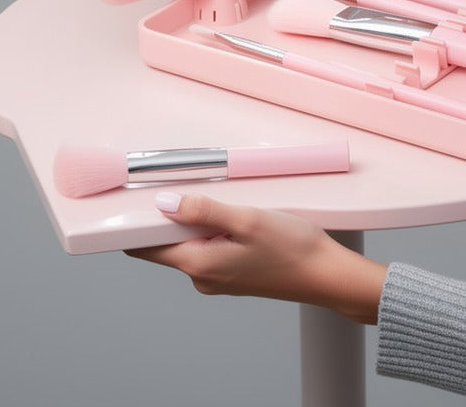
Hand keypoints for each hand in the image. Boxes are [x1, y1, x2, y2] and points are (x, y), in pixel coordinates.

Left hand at [125, 192, 386, 324]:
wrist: (328, 275)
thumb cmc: (292, 249)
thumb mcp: (246, 219)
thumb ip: (203, 210)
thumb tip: (165, 203)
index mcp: (199, 265)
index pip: (147, 248)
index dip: (138, 223)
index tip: (137, 198)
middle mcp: (203, 277)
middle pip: (168, 243)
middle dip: (172, 216)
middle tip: (190, 186)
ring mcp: (219, 278)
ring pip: (192, 243)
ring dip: (199, 220)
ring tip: (224, 200)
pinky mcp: (234, 274)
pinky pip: (212, 248)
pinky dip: (216, 229)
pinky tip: (237, 215)